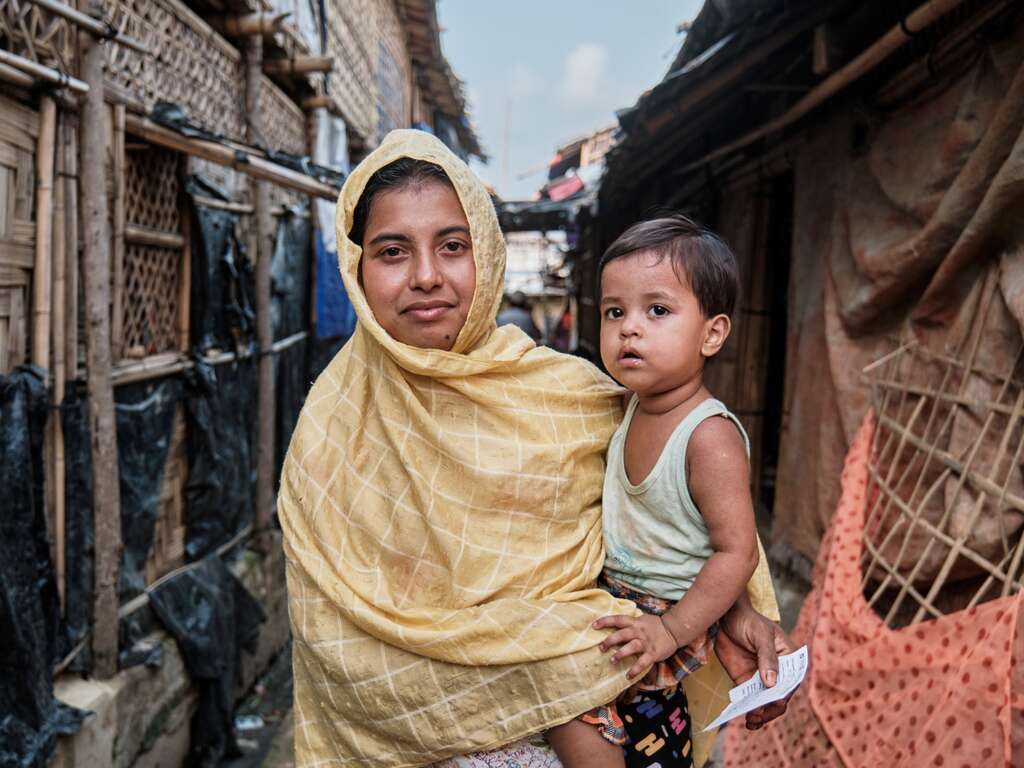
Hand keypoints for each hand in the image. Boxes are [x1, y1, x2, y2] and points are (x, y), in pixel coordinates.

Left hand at [593, 614, 677, 678]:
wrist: (674, 630)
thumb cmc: (655, 626)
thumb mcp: (642, 620)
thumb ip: (630, 623)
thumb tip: (614, 626)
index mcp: (635, 622)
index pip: (618, 619)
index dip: (605, 621)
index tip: (593, 626)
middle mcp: (639, 631)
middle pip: (622, 634)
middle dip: (610, 641)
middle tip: (601, 647)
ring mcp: (646, 642)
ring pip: (631, 646)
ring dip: (621, 654)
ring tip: (612, 661)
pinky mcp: (653, 653)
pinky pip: (643, 662)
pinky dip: (635, 669)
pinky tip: (628, 676)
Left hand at [716, 602, 793, 729]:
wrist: (726, 617)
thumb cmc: (749, 621)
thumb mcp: (761, 635)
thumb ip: (767, 657)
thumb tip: (772, 683)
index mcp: (790, 659)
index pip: (791, 681)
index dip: (785, 693)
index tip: (775, 702)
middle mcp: (779, 672)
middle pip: (780, 696)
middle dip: (770, 708)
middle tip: (757, 714)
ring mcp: (762, 678)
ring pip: (765, 703)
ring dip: (760, 714)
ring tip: (751, 721)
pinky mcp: (746, 682)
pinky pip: (749, 700)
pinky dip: (747, 710)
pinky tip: (742, 718)